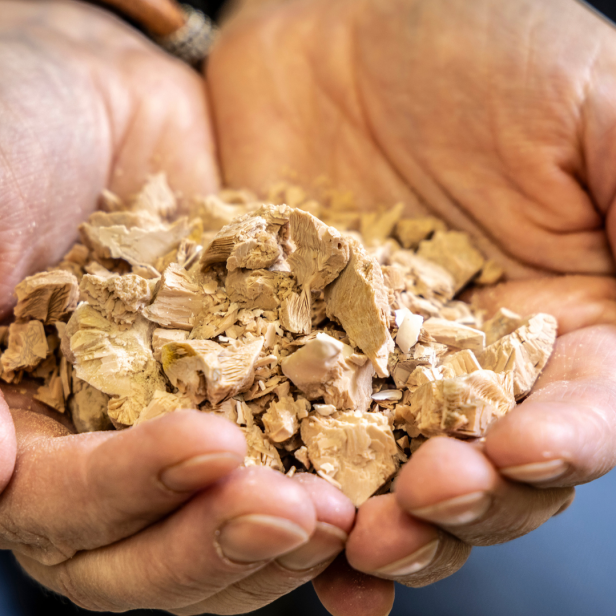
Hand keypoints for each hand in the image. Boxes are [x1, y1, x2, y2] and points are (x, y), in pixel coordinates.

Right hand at [0, 2, 353, 612]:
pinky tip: (382, 498)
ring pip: (225, 532)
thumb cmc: (27, 134)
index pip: (57, 504)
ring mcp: (185, 429)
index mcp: (26, 422)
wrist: (112, 106)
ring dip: (285, 537)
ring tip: (344, 512)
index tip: (202, 445)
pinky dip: (337, 497)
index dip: (122, 492)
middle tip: (293, 513)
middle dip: (218, 541)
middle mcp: (102, 448)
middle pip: (145, 553)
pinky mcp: (259, 400)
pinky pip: (295, 468)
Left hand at [207, 0, 615, 604]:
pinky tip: (287, 522)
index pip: (580, 410)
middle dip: (464, 501)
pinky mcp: (292, 351)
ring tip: (359, 539)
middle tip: (428, 499)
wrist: (340, 26)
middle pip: (486, 468)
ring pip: (389, 473)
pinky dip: (295, 486)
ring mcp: (375, 366)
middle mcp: (468, 362)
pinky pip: (296, 434)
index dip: (562, 444)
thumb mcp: (589, 109)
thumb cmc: (476, 45)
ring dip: (382, 519)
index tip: (523, 451)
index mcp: (559, 318)